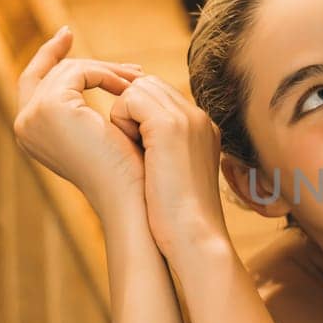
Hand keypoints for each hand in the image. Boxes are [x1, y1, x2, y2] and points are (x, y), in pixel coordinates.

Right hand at [13, 27, 146, 215]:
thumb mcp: (105, 137)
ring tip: (141, 81)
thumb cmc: (128, 174)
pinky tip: (130, 87)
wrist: (133, 197)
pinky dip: (107, 75)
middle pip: (52, 72)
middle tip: (126, 62)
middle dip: (90, 64)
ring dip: (109, 72)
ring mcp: (33, 115)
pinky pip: (80, 72)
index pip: (34, 82)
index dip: (49, 56)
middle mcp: (24, 125)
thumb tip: (108, 84)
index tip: (66, 34)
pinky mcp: (51, 107)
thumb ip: (91, 115)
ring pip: (70, 70)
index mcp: (33, 135)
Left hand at [108, 74, 229, 261]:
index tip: (129, 143)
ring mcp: (187, 117)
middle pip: (148, 85)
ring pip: (137, 88)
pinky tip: (131, 150)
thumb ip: (163, 148)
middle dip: (129, 109)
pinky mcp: (170, 125)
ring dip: (124, 115)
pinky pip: (128, 99)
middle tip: (127, 146)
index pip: (160, 95)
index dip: (137, 113)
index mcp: (203, 127)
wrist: (193, 237)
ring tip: (134, 151)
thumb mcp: (175, 174)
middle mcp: (199, 116)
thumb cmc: (177, 217)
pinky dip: (120, 121)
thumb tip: (135, 135)